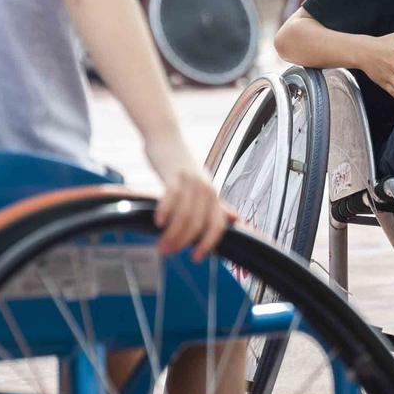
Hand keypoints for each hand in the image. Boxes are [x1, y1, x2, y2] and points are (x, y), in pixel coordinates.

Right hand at [147, 139, 230, 261]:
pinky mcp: (174, 175)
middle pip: (197, 224)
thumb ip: (216, 204)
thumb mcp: (202, 184)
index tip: (197, 258)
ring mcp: (190, 181)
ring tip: (160, 244)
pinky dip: (165, 212)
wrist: (166, 136)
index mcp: (213, 195)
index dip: (209, 243)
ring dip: (171, 234)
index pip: (217, 225)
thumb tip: (234, 219)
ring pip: (184, 215)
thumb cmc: (181, 163)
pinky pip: (171, 198)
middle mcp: (206, 189)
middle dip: (182, 242)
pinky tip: (158, 222)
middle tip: (167, 252)